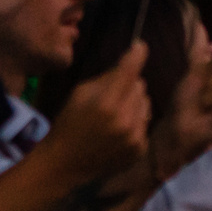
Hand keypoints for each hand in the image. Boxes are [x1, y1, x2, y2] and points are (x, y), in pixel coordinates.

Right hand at [41, 42, 151, 182]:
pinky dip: (135, 122)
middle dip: (128, 85)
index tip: (140, 46)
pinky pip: (146, 122)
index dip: (137, 55)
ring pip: (146, 103)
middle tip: (112, 95)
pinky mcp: (140, 148)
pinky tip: (119, 130)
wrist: (65, 164)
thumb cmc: (69, 123)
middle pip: (140, 86)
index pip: (130, 70)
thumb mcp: (80, 94)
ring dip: (134, 103)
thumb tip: (131, 60)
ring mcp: (135, 136)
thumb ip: (106, 78)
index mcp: (106, 103)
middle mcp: (125, 119)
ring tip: (116, 114)